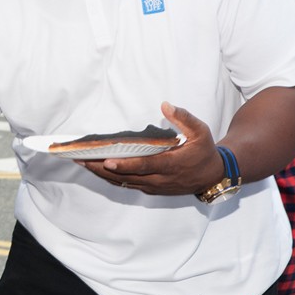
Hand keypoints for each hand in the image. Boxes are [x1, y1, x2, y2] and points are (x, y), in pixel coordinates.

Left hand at [78, 102, 224, 194]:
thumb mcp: (201, 131)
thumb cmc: (204, 151)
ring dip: (102, 174)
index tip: (107, 161)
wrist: (212, 175)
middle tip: (81, 159)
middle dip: (102, 169)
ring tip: (82, 162)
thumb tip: (166, 105)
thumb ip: (184, 118)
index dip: (125, 165)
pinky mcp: (151, 189)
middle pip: (127, 176)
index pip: (144, 166)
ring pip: (123, 182)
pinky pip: (127, 185)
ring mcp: (154, 186)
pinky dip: (111, 178)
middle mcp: (160, 179)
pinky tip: (96, 170)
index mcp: (171, 165)